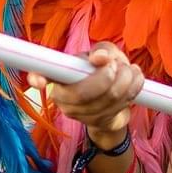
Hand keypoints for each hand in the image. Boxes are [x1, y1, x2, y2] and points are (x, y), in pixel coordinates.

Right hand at [29, 43, 143, 145]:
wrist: (115, 103)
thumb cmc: (103, 72)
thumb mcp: (103, 54)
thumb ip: (103, 49)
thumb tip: (100, 58)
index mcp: (59, 79)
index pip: (43, 77)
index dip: (38, 77)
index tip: (37, 79)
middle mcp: (64, 100)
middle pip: (84, 93)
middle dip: (108, 74)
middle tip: (117, 64)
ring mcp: (81, 115)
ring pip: (109, 97)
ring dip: (127, 78)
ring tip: (128, 70)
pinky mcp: (100, 124)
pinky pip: (122, 105)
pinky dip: (134, 88)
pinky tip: (133, 79)